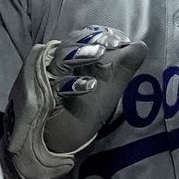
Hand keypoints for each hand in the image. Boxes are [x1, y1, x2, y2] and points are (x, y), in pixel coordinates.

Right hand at [0, 25, 147, 178]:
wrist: (59, 143)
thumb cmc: (83, 111)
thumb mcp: (109, 89)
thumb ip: (124, 67)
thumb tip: (140, 45)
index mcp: (72, 59)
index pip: (83, 38)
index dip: (100, 35)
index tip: (119, 40)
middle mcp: (55, 64)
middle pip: (69, 43)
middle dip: (90, 40)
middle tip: (110, 43)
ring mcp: (44, 79)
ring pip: (59, 59)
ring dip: (79, 53)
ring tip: (98, 54)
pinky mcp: (38, 97)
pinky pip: (53, 86)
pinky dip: (71, 84)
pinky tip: (89, 85)